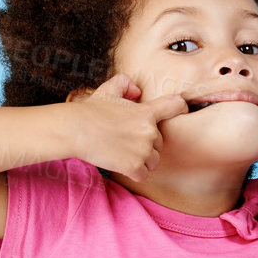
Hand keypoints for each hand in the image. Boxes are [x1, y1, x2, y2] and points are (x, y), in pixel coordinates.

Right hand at [63, 72, 188, 180]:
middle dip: (146, 144)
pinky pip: (143, 174)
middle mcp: (149, 132)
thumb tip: (137, 92)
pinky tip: (121, 164)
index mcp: (146, 112)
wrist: (76, 130)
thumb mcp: (108, 89)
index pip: (175, 106)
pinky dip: (134, 173)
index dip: (180, 108)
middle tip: (125, 141)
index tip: (182, 110)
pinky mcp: (134, 167)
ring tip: (122, 153)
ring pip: (153, 161)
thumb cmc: (90, 110)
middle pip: (159, 143)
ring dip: (141, 160)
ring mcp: (142, 151)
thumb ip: (125, 83)